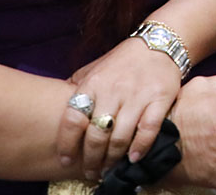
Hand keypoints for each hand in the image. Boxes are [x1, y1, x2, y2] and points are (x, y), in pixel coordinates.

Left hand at [55, 37, 182, 180]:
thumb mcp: (95, 68)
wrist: (159, 44)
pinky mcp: (159, 99)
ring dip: (113, 158)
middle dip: (92, 159)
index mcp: (93, 84)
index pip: (73, 118)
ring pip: (120, 136)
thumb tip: (56, 105)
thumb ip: (77, 87)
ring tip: (110, 169)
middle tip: (92, 172)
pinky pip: (148, 129)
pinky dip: (140, 147)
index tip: (66, 160)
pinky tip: (134, 158)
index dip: (67, 143)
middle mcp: (113, 90)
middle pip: (96, 134)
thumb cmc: (123, 61)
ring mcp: (137, 95)